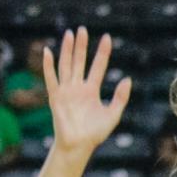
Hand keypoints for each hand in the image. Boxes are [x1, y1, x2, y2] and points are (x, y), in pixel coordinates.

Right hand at [42, 27, 132, 158]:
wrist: (78, 146)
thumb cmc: (95, 133)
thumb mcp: (113, 114)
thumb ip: (120, 97)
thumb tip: (128, 79)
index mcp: (91, 90)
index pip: (98, 66)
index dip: (102, 52)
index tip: (107, 37)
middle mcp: (78, 87)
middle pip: (80, 61)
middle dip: (82, 46)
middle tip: (83, 29)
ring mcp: (66, 91)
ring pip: (66, 65)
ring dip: (67, 50)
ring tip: (70, 34)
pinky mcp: (56, 97)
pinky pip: (51, 78)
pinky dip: (48, 65)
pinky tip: (48, 52)